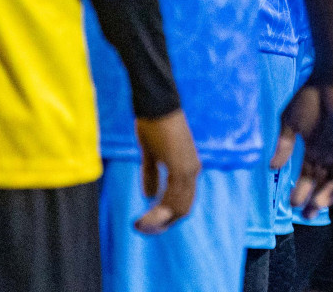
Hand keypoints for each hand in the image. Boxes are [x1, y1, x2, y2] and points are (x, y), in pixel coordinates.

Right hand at [133, 110, 199, 233]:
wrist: (156, 105)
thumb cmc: (153, 124)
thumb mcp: (150, 153)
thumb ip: (151, 174)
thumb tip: (149, 196)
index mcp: (188, 167)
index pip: (183, 200)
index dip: (166, 214)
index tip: (147, 221)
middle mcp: (193, 170)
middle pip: (183, 208)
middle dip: (162, 223)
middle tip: (142, 228)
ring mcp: (189, 169)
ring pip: (178, 206)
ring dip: (158, 220)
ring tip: (139, 225)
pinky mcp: (181, 167)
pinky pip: (173, 198)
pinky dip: (159, 211)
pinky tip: (145, 217)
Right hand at [274, 83, 332, 219]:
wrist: (329, 81)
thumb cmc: (308, 98)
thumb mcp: (290, 123)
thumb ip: (284, 144)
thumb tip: (272, 167)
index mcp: (313, 151)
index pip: (308, 179)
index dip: (300, 192)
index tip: (291, 203)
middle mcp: (329, 155)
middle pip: (324, 185)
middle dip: (315, 202)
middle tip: (306, 215)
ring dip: (329, 196)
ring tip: (318, 205)